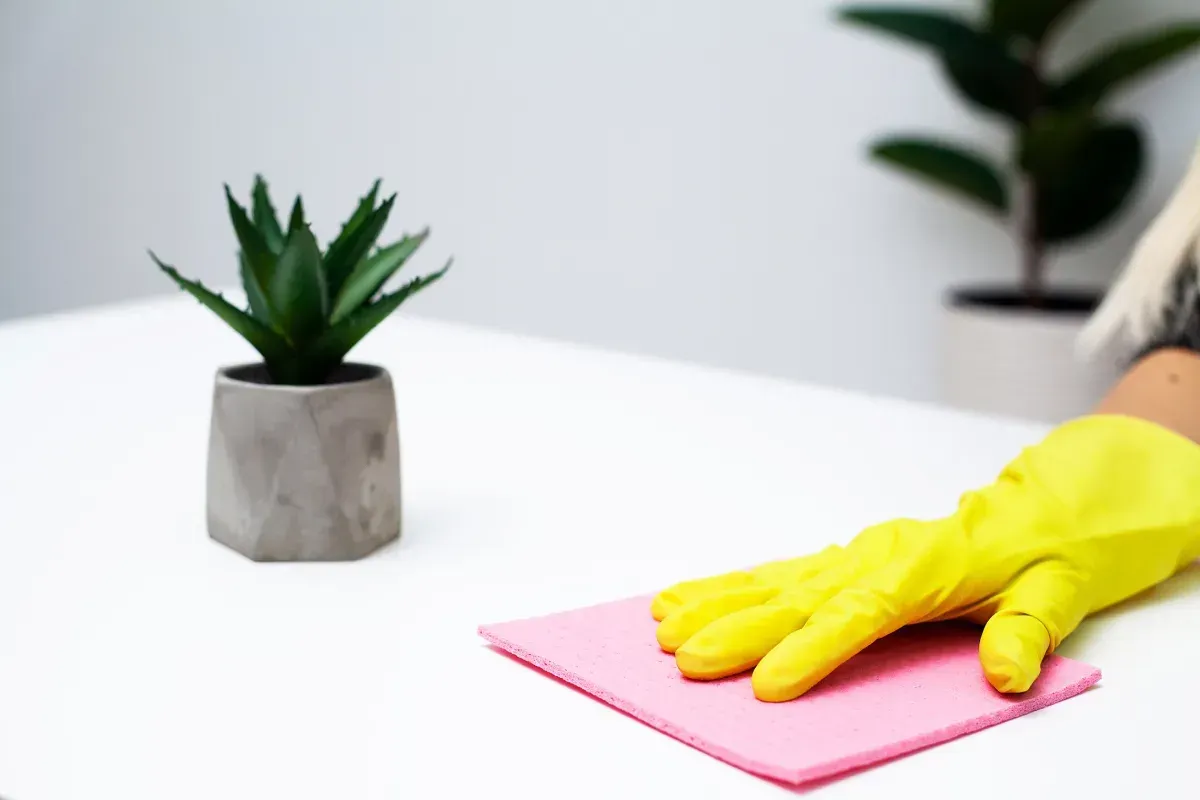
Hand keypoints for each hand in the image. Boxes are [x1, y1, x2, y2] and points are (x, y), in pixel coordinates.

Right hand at [651, 414, 1199, 701]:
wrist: (1042, 510)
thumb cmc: (1044, 555)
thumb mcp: (1057, 593)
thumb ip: (1026, 632)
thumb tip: (1005, 671)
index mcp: (924, 568)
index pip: (858, 614)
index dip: (811, 649)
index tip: (767, 683)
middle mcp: (876, 557)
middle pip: (797, 596)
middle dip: (737, 628)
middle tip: (686, 657)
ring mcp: (854, 554)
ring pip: (774, 580)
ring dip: (716, 602)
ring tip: (664, 625)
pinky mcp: (842, 559)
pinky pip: (778, 572)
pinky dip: (730, 585)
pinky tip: (689, 598)